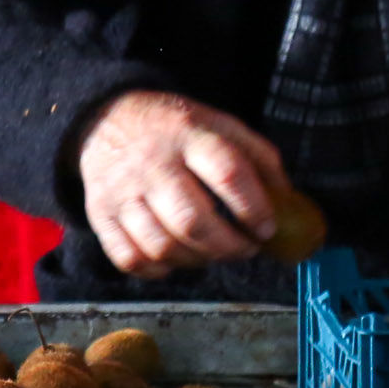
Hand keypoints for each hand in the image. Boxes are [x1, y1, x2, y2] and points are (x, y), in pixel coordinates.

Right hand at [75, 90, 289, 279]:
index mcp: (188, 134)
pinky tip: (176, 257)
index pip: (227, 172)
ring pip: (162, 246)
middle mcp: (152, 163)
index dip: (254, 207)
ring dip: (198, 260)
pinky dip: (158, 269)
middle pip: (192, 220)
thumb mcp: (219, 124)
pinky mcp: (100, 214)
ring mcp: (122, 192)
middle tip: (246, 248)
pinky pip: (130, 259)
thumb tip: (288, 202)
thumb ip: (258, 157)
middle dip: (229, 246)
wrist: (105, 118)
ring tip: (213, 252)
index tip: (267, 227)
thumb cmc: (174, 129)